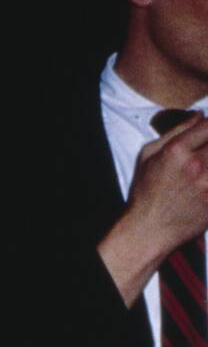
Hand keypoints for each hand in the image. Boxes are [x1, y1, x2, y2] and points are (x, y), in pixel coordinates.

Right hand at [98, 114, 207, 305]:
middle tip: (204, 156)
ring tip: (203, 169)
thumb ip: (176, 131)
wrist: (147, 231)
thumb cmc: (145, 194)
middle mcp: (195, 165)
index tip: (206, 133)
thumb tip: (200, 115)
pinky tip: (204, 184)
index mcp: (177, 150)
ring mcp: (207, 185)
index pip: (207, 125)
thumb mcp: (148, 155)